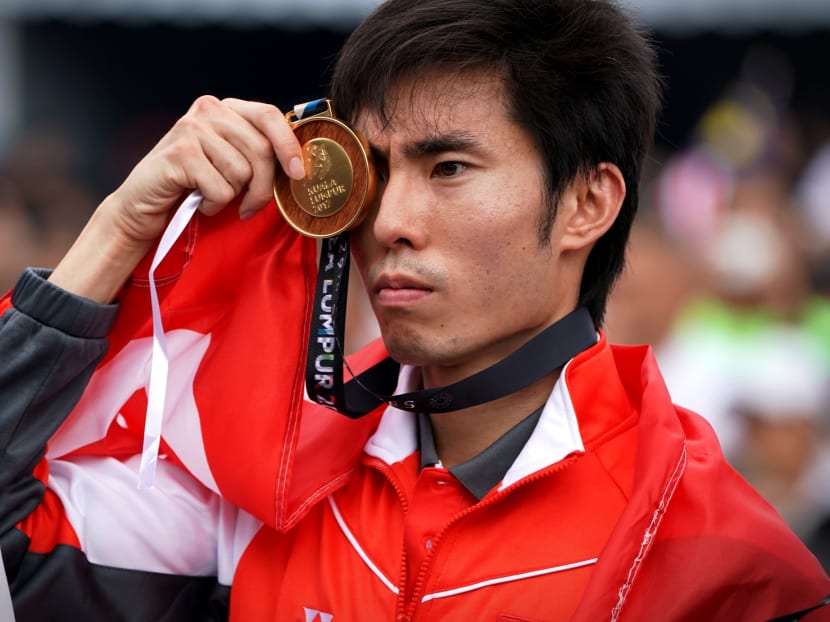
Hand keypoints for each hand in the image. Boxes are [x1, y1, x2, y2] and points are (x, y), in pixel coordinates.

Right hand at [48, 96, 305, 302]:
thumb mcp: (230, 162)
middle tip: (249, 207)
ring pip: (242, 172)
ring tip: (212, 195)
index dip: (289, 146)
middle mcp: (208, 109)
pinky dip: (214, 205)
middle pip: (261, 150)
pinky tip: (198, 200)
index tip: (298, 174)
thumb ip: (257, 153)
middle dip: (262, 188)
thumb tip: (299, 165)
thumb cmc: (193, 185)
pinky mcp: (179, 153)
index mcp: (226, 108)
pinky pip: (221, 189)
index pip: (270, 115)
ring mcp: (191, 128)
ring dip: (232, 197)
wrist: (144, 205)